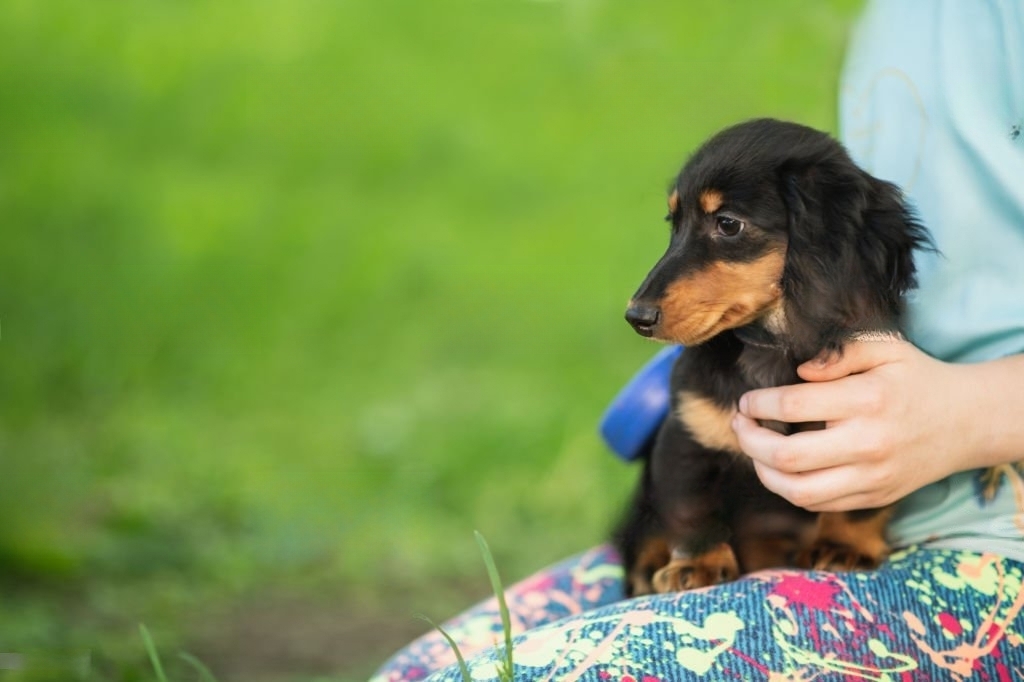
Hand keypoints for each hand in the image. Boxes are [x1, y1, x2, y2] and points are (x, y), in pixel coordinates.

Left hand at [731, 338, 965, 511]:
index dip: (758, 403)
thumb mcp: (886, 348)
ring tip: (752, 448)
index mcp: (868, 400)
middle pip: (787, 456)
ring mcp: (872, 477)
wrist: (966, 422)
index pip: (793, 405)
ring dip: (762, 471)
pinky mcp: (874, 498)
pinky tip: (778, 467)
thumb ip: (839, 352)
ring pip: (798, 491)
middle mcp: (869, 443)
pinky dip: (788, 488)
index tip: (746, 400)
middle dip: (749, 439)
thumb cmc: (915, 379)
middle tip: (738, 423)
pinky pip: (818, 504)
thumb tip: (799, 373)